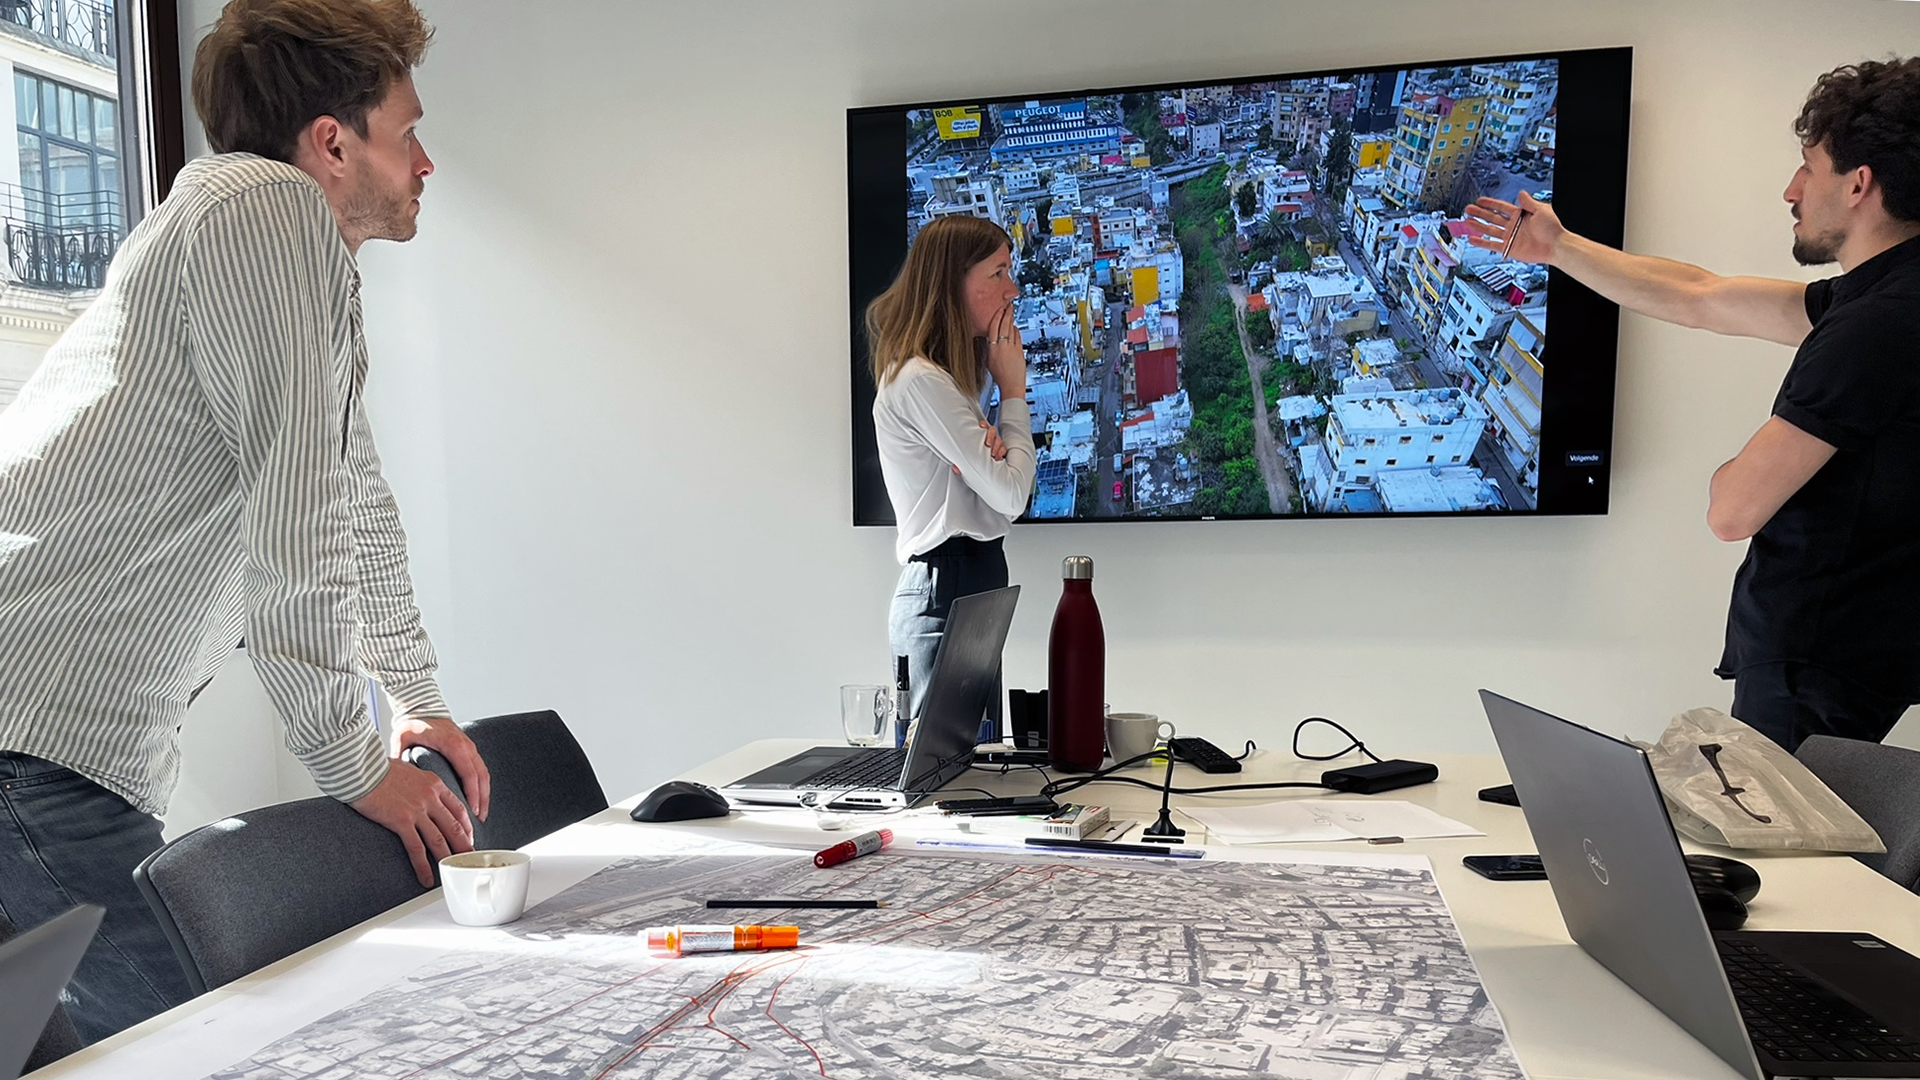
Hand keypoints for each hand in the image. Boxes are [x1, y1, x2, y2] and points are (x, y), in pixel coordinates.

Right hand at [349, 761, 472, 886]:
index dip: (466, 826)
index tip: (468, 836)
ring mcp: (417, 810)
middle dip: (463, 845)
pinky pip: (416, 847)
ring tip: (451, 871)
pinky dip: (423, 865)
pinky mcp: (402, 821)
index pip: (458, 808)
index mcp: (434, 784)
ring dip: (447, 858)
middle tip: (468, 858)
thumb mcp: (409, 771)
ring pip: (439, 839)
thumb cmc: (378, 769)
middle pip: (454, 826)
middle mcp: (430, 797)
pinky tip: (427, 877)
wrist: (362, 769)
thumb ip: (418, 783)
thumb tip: (417, 792)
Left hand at [390, 715, 490, 822]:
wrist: (422, 707)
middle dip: (481, 800)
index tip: (471, 812)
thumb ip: (398, 755)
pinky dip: (482, 786)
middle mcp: (466, 746)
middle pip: (481, 777)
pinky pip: (481, 770)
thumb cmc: (412, 723)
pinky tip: (478, 800)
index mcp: (453, 745)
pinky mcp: (469, 749)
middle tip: (478, 821)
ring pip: (484, 774)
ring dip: (484, 795)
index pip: (468, 773)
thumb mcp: (402, 737)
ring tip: (481, 815)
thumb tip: (389, 776)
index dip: (472, 794)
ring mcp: (470, 747)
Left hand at [953, 420, 1006, 474]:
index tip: (981, 426)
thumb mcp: (965, 462)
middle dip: (991, 436)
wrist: (982, 470)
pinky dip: (1001, 453)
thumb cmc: (972, 461)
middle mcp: (988, 438)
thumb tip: (955, 468)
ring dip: (996, 446)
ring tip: (992, 454)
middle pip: (993, 430)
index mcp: (980, 436)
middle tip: (988, 444)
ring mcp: (996, 444)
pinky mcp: (1001, 451)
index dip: (983, 424)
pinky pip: (1004, 449)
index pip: (983, 425)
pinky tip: (997, 458)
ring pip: (999, 440)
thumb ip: (960, 464)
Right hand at [982, 304, 1026, 398]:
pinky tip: (1016, 327)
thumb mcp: (989, 362)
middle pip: (1003, 326)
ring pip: (1011, 329)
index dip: (996, 317)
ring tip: (1012, 313)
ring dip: (1012, 320)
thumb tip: (992, 341)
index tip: (998, 310)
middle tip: (1008, 306)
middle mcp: (1002, 347)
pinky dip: (1016, 330)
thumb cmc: (1001, 377)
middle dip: (1006, 314)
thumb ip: (991, 350)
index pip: (993, 328)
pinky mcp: (1019, 351)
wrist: (1011, 386)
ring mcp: (1011, 348)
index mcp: (992, 350)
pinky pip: (1018, 337)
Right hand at [1460, 190, 1563, 264]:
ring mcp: (1510, 237)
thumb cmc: (1552, 228)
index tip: (1480, 200)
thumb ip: (1529, 202)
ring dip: (1478, 225)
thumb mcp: (1542, 210)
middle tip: (1469, 209)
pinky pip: (1492, 245)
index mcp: (1520, 215)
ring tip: (1467, 221)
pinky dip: (1482, 242)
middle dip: (1480, 213)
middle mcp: (1513, 225)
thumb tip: (1521, 193)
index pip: (1501, 207)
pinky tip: (1473, 239)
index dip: (1490, 204)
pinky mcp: (1509, 248)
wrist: (1555, 246)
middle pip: (1492, 217)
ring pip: (1489, 230)